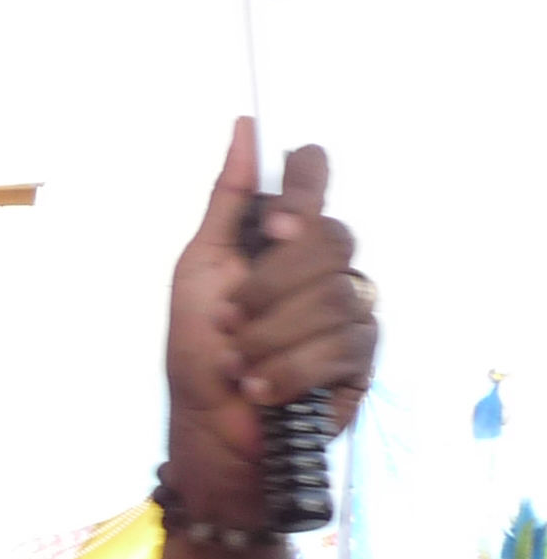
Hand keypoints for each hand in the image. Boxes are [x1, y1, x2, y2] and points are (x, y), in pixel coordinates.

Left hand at [163, 119, 377, 523]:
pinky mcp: (360, 359)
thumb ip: (227, 202)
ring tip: (240, 363)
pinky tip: (261, 387)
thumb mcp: (198, 271)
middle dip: (268, 288)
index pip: (314, 180)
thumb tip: (246, 127)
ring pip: (334, 295)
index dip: (304, 190)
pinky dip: (286, 370)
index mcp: (284, 239)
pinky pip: (340, 345)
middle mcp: (324, 266)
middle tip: (232, 321)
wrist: (206, 430)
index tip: (278, 225)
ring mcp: (348, 311)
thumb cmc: (197, 351)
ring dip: (269, 337)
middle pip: (330, 238)